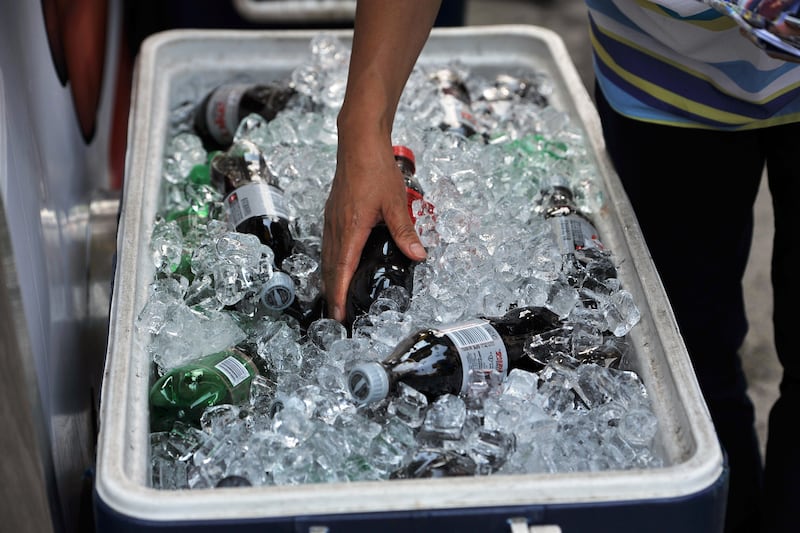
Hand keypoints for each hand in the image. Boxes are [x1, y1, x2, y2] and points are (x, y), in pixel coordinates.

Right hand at [321, 132, 426, 322]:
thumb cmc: (375, 169)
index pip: (343, 270)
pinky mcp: (333, 214)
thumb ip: (405, 231)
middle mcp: (337, 227)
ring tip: (335, 298)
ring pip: (328, 258)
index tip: (338, 314)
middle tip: (336, 317)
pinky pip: (329, 245)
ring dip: (331, 280)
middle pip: (331, 269)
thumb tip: (418, 255)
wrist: (359, 143)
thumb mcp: (396, 202)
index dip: (340, 295)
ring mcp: (332, 220)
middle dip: (333, 295)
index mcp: (351, 228)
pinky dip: (332, 263)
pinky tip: (339, 266)